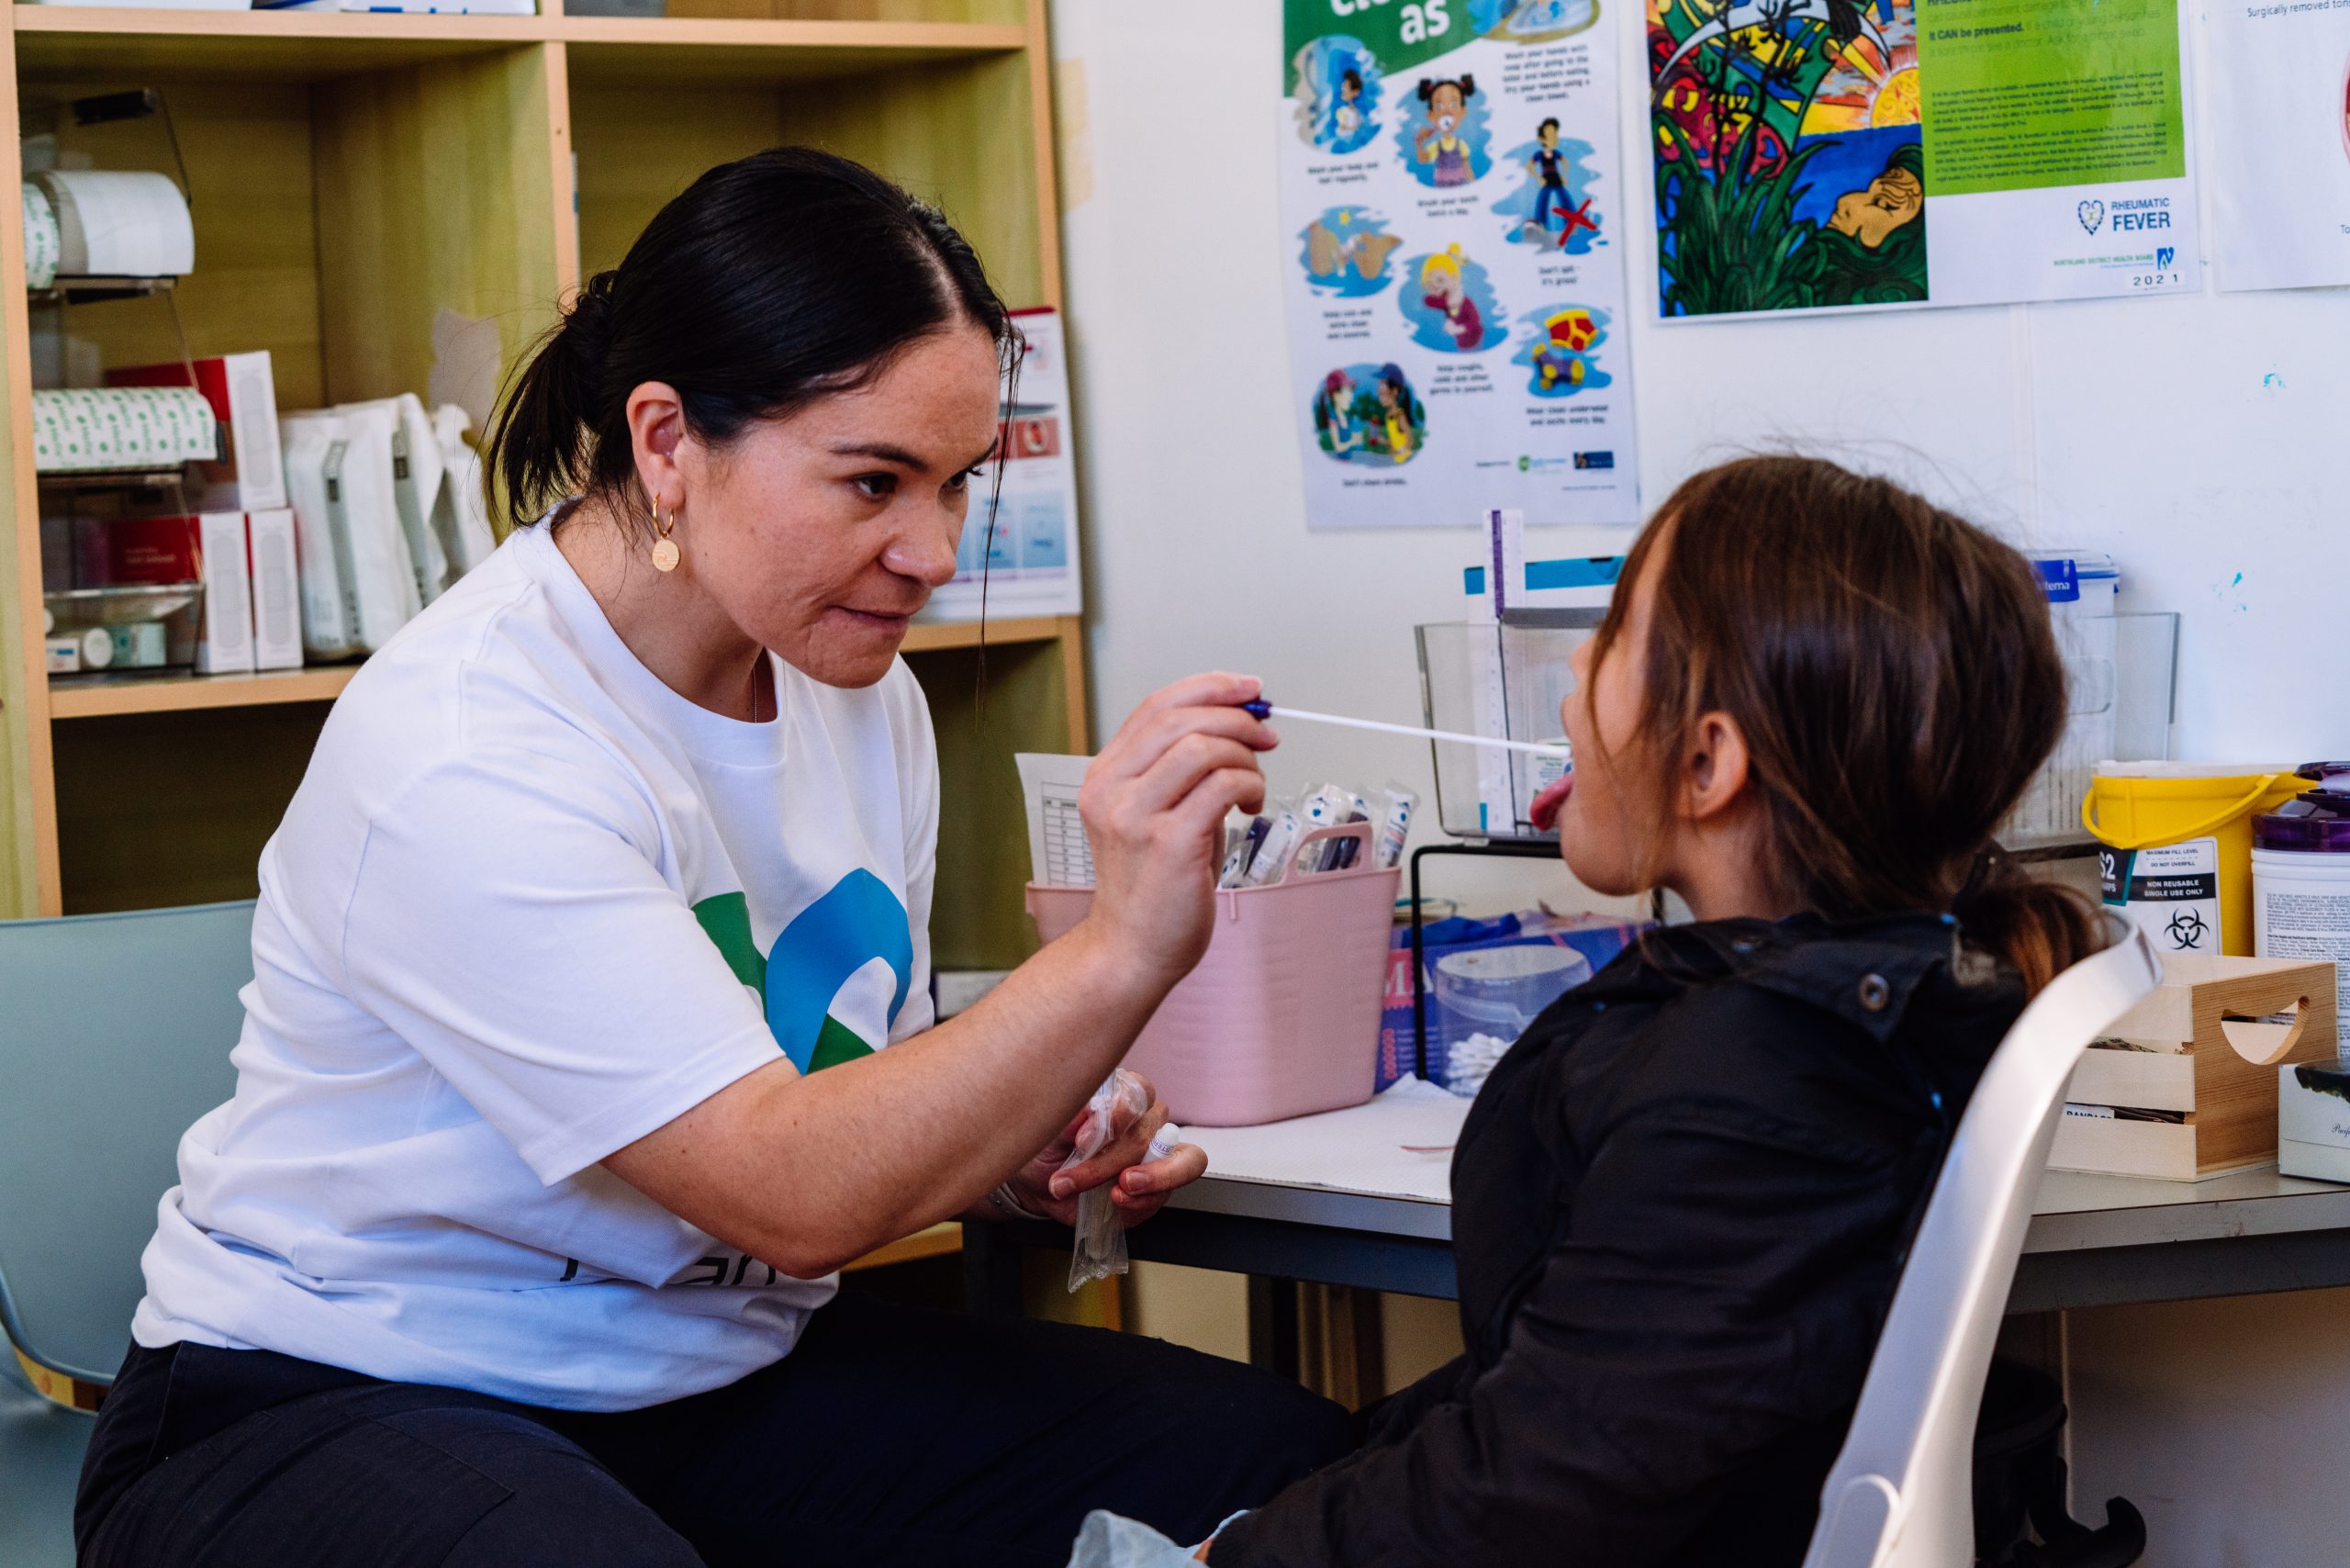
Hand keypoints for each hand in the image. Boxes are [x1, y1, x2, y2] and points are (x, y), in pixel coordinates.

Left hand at [1003, 1074, 1207, 1228]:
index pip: (1141, 1092)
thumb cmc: (1046, 1148)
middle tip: (1074, 1178)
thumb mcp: (1048, 1130)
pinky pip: (1165, 1194)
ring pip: (1180, 1162)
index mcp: (1121, 1096)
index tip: (1084, 1140)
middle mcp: (1145, 1121)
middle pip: (1149, 1134)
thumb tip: (1091, 1113)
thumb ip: (1071, 1117)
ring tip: (1114, 1192)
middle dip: (1110, 1161)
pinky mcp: (1157, 1189)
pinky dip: (1142, 1202)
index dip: (1120, 1114)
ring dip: (1146, 1181)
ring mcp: (1158, 1156)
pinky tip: (1116, 1201)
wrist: (1040, 1184)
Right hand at [1074, 672, 1274, 988]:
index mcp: (1103, 777)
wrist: (1131, 951)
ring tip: (1254, 783)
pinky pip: (1223, 786)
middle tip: (1266, 736)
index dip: (1208, 687)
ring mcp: (1136, 817)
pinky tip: (1251, 806)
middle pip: (1181, 720)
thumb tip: (1238, 726)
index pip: (1156, 707)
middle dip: (1236, 718)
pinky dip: (1250, 786)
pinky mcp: (1169, 843)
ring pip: (1203, 748)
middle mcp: (1111, 791)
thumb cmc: (1150, 887)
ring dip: (1244, 757)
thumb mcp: (1154, 814)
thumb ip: (1180, 771)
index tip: (1247, 689)